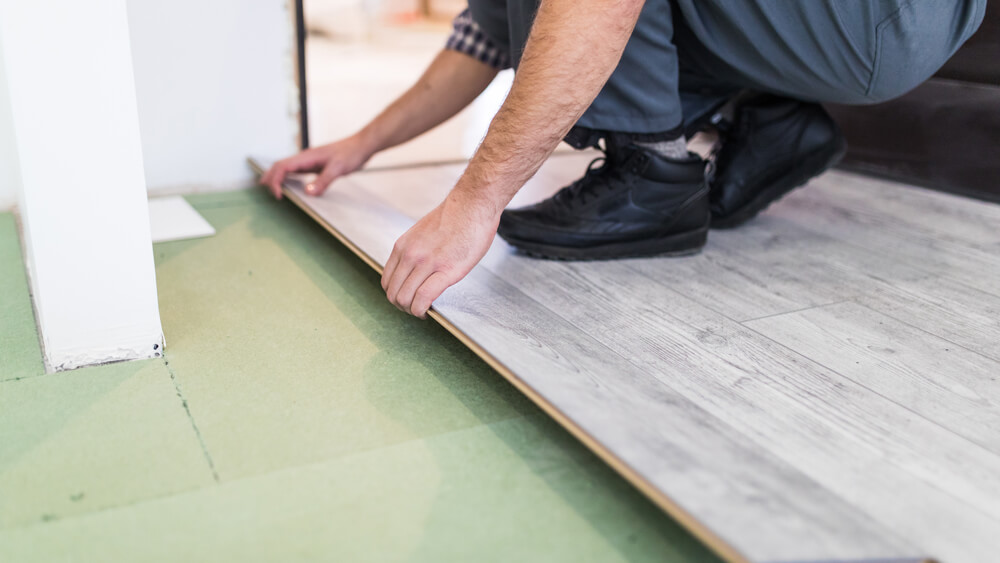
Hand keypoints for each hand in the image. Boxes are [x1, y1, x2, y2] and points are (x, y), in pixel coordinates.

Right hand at [261, 134, 374, 198]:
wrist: (362, 145)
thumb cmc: (351, 153)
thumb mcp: (337, 169)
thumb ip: (323, 181)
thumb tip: (308, 193)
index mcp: (306, 156)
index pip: (282, 167)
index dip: (275, 180)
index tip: (278, 195)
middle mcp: (305, 158)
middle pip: (279, 166)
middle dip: (270, 178)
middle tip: (266, 192)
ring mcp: (309, 161)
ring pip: (286, 168)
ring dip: (277, 178)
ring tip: (271, 189)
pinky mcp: (315, 165)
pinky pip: (296, 171)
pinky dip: (288, 178)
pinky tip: (289, 186)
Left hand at [381, 195, 499, 317]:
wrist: (473, 205)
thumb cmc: (456, 217)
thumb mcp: (423, 233)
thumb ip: (415, 251)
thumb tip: (416, 269)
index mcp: (403, 246)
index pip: (387, 281)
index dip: (395, 295)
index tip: (407, 299)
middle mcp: (410, 255)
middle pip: (393, 293)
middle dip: (403, 306)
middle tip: (415, 308)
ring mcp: (427, 263)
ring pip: (405, 298)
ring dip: (412, 311)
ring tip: (423, 311)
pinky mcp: (446, 270)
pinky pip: (424, 297)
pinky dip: (422, 310)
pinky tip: (429, 311)